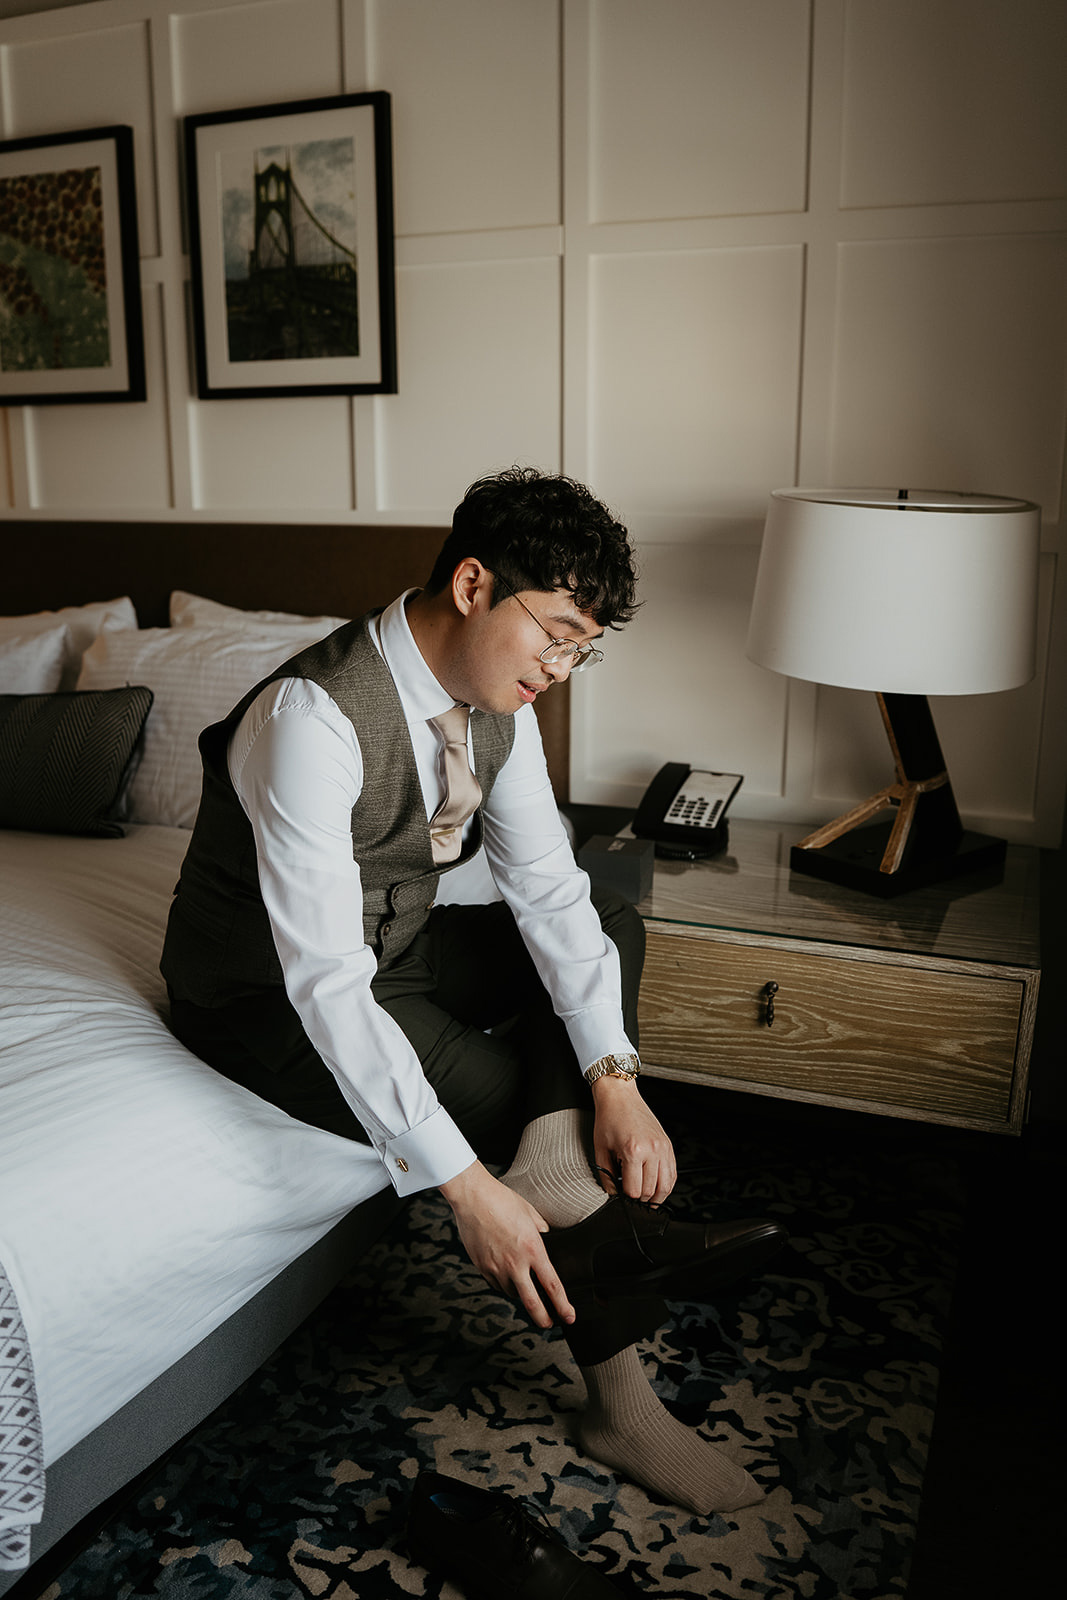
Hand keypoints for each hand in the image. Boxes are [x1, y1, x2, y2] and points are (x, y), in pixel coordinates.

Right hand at [439, 1160, 574, 1330]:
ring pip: (512, 1293)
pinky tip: (507, 1278)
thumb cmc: (501, 1200)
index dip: (563, 1305)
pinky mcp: (481, 1267)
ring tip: (526, 1289)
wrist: (473, 1197)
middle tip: (549, 1324)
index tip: (569, 1316)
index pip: (552, 1285)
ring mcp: (496, 1267)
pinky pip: (495, 1285)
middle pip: (532, 1302)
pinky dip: (503, 1285)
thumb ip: (540, 1229)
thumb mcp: (530, 1213)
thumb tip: (545, 1236)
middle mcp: (515, 1263)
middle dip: (543, 1318)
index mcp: (532, 1249)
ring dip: (521, 1295)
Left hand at [589, 1077, 675, 1204]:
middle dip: (639, 1199)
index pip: (634, 1190)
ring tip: (644, 1199)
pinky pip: (672, 1173)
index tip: (621, 1196)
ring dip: (655, 1197)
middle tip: (630, 1197)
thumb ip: (606, 1176)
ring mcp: (663, 1148)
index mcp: (633, 1151)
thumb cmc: (609, 1118)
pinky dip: (666, 1185)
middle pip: (650, 1191)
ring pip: (666, 1186)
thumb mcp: (601, 1149)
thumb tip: (612, 1195)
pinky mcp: (668, 1146)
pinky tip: (656, 1187)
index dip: (626, 1198)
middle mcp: (652, 1150)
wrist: (620, 1096)